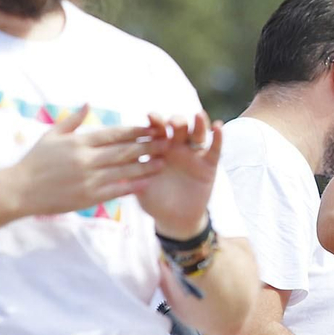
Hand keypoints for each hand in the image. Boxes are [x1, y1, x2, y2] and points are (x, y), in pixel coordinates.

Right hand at [7, 105, 160, 216]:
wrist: (19, 190)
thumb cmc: (35, 161)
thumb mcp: (51, 135)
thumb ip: (73, 120)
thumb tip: (88, 103)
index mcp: (79, 142)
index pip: (114, 134)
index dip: (135, 131)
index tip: (152, 128)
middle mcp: (86, 159)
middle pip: (123, 151)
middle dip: (147, 146)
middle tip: (167, 143)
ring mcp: (87, 179)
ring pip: (123, 171)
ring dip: (145, 166)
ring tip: (162, 162)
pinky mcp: (87, 197)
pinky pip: (114, 190)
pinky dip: (132, 186)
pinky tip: (146, 183)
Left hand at [135, 111, 221, 237]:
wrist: (175, 219)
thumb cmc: (154, 201)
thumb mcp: (140, 188)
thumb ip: (131, 176)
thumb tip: (115, 167)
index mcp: (158, 150)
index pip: (157, 130)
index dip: (155, 122)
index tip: (150, 115)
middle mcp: (177, 148)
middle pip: (179, 128)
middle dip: (177, 121)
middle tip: (173, 122)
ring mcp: (193, 155)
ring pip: (197, 134)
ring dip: (199, 124)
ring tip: (199, 116)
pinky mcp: (209, 165)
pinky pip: (214, 149)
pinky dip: (217, 138)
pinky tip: (218, 127)